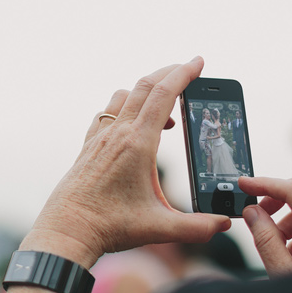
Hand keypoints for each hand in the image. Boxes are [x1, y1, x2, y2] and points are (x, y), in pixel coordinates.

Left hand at [23, 58, 231, 267]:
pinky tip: (132, 125)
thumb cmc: (109, 227)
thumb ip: (196, 227)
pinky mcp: (88, 147)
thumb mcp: (159, 228)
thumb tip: (225, 223)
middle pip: (144, 86)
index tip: (198, 62)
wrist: (66, 231)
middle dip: (169, 72)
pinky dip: (124, 107)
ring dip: (145, 91)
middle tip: (189, 70)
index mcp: (137, 144)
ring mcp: (99, 138)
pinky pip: (107, 113)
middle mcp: (117, 134)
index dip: (184, 74)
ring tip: (166, 110)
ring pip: (123, 96)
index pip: (164, 95)